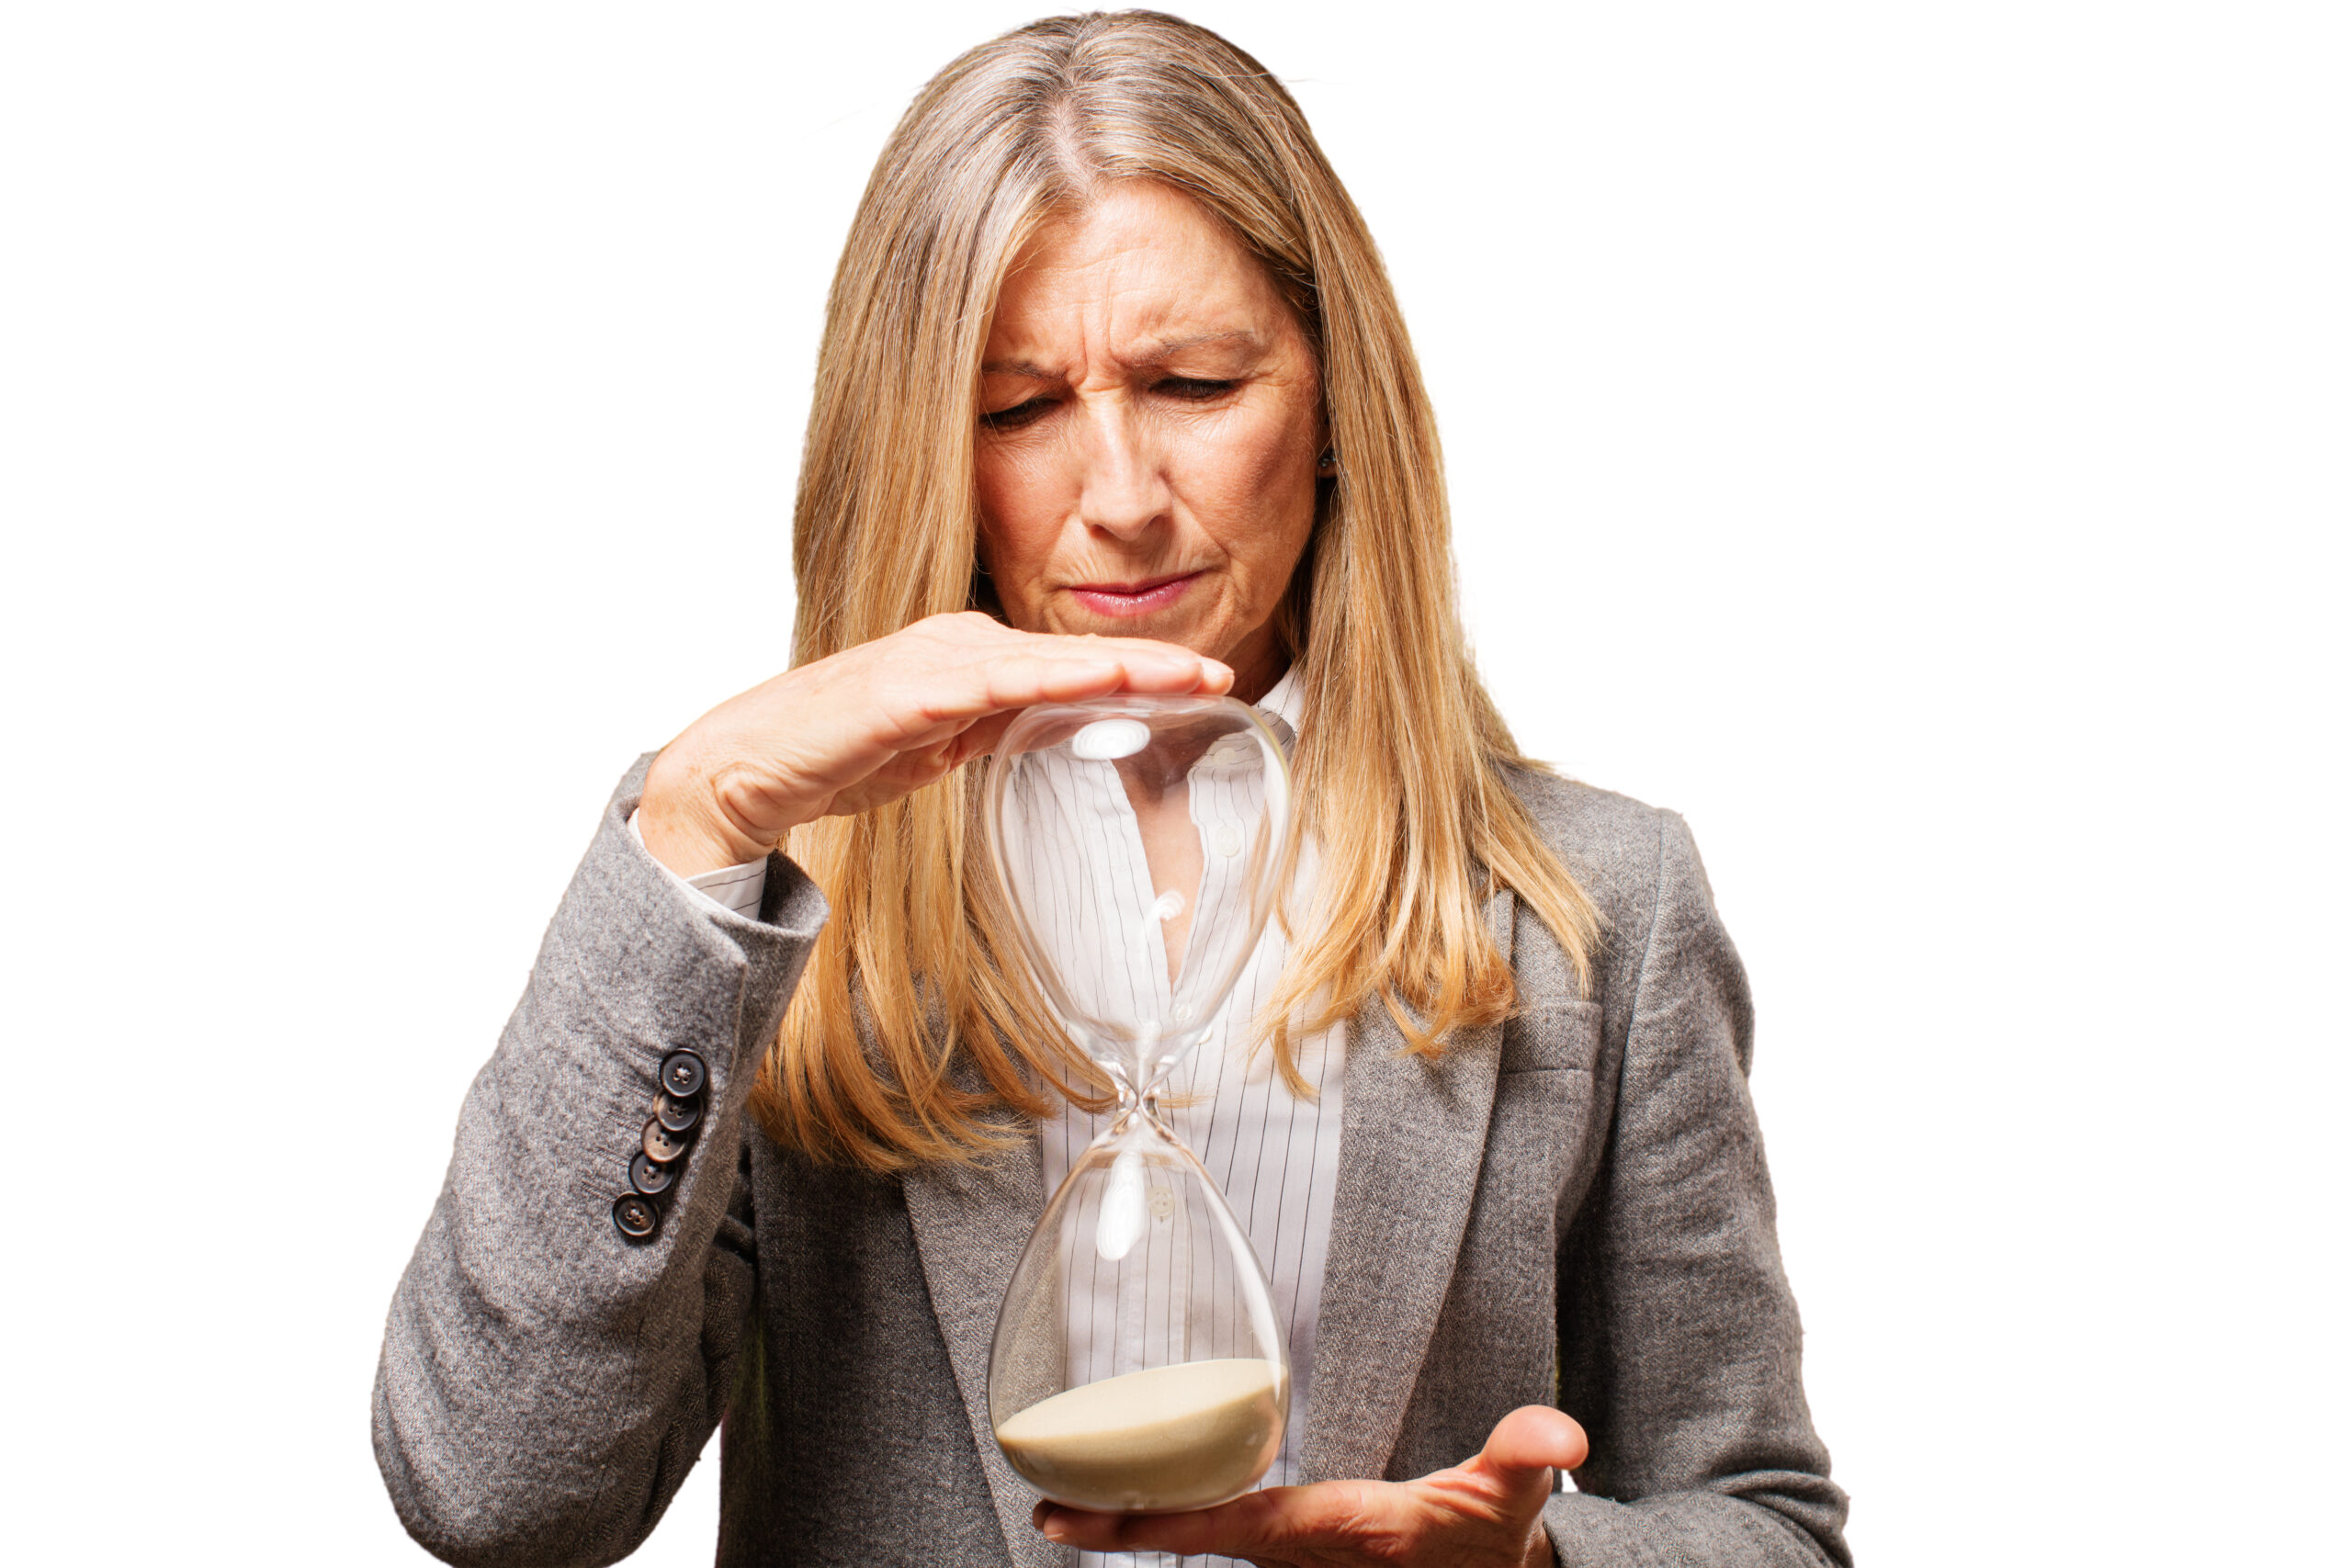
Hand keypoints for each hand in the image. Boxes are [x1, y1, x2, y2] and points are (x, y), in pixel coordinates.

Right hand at [638, 612, 1231, 875]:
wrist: (744, 769)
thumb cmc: (838, 752)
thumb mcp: (939, 745)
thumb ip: (992, 727)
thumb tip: (1052, 725)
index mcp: (969, 654)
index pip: (1071, 661)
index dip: (1142, 669)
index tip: (1208, 680)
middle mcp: (956, 644)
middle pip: (1071, 653)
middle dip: (1150, 664)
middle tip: (1224, 671)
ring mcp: (929, 663)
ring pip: (1042, 661)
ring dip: (1116, 667)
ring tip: (1185, 675)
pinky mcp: (903, 692)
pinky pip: (990, 684)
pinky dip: (1045, 680)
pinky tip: (1094, 683)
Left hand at [1032, 1406, 1586, 1567]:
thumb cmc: (1490, 1539)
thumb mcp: (1511, 1498)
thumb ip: (1526, 1457)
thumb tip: (1561, 1438)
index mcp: (1336, 1532)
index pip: (1231, 1524)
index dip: (1159, 1524)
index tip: (1088, 1518)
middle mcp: (1299, 1552)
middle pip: (1193, 1538)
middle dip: (1119, 1528)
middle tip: (1044, 1511)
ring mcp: (1290, 1556)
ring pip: (1198, 1538)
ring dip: (1134, 1525)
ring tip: (1062, 1504)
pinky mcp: (1291, 1548)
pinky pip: (1217, 1533)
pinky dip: (1168, 1521)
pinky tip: (1129, 1500)